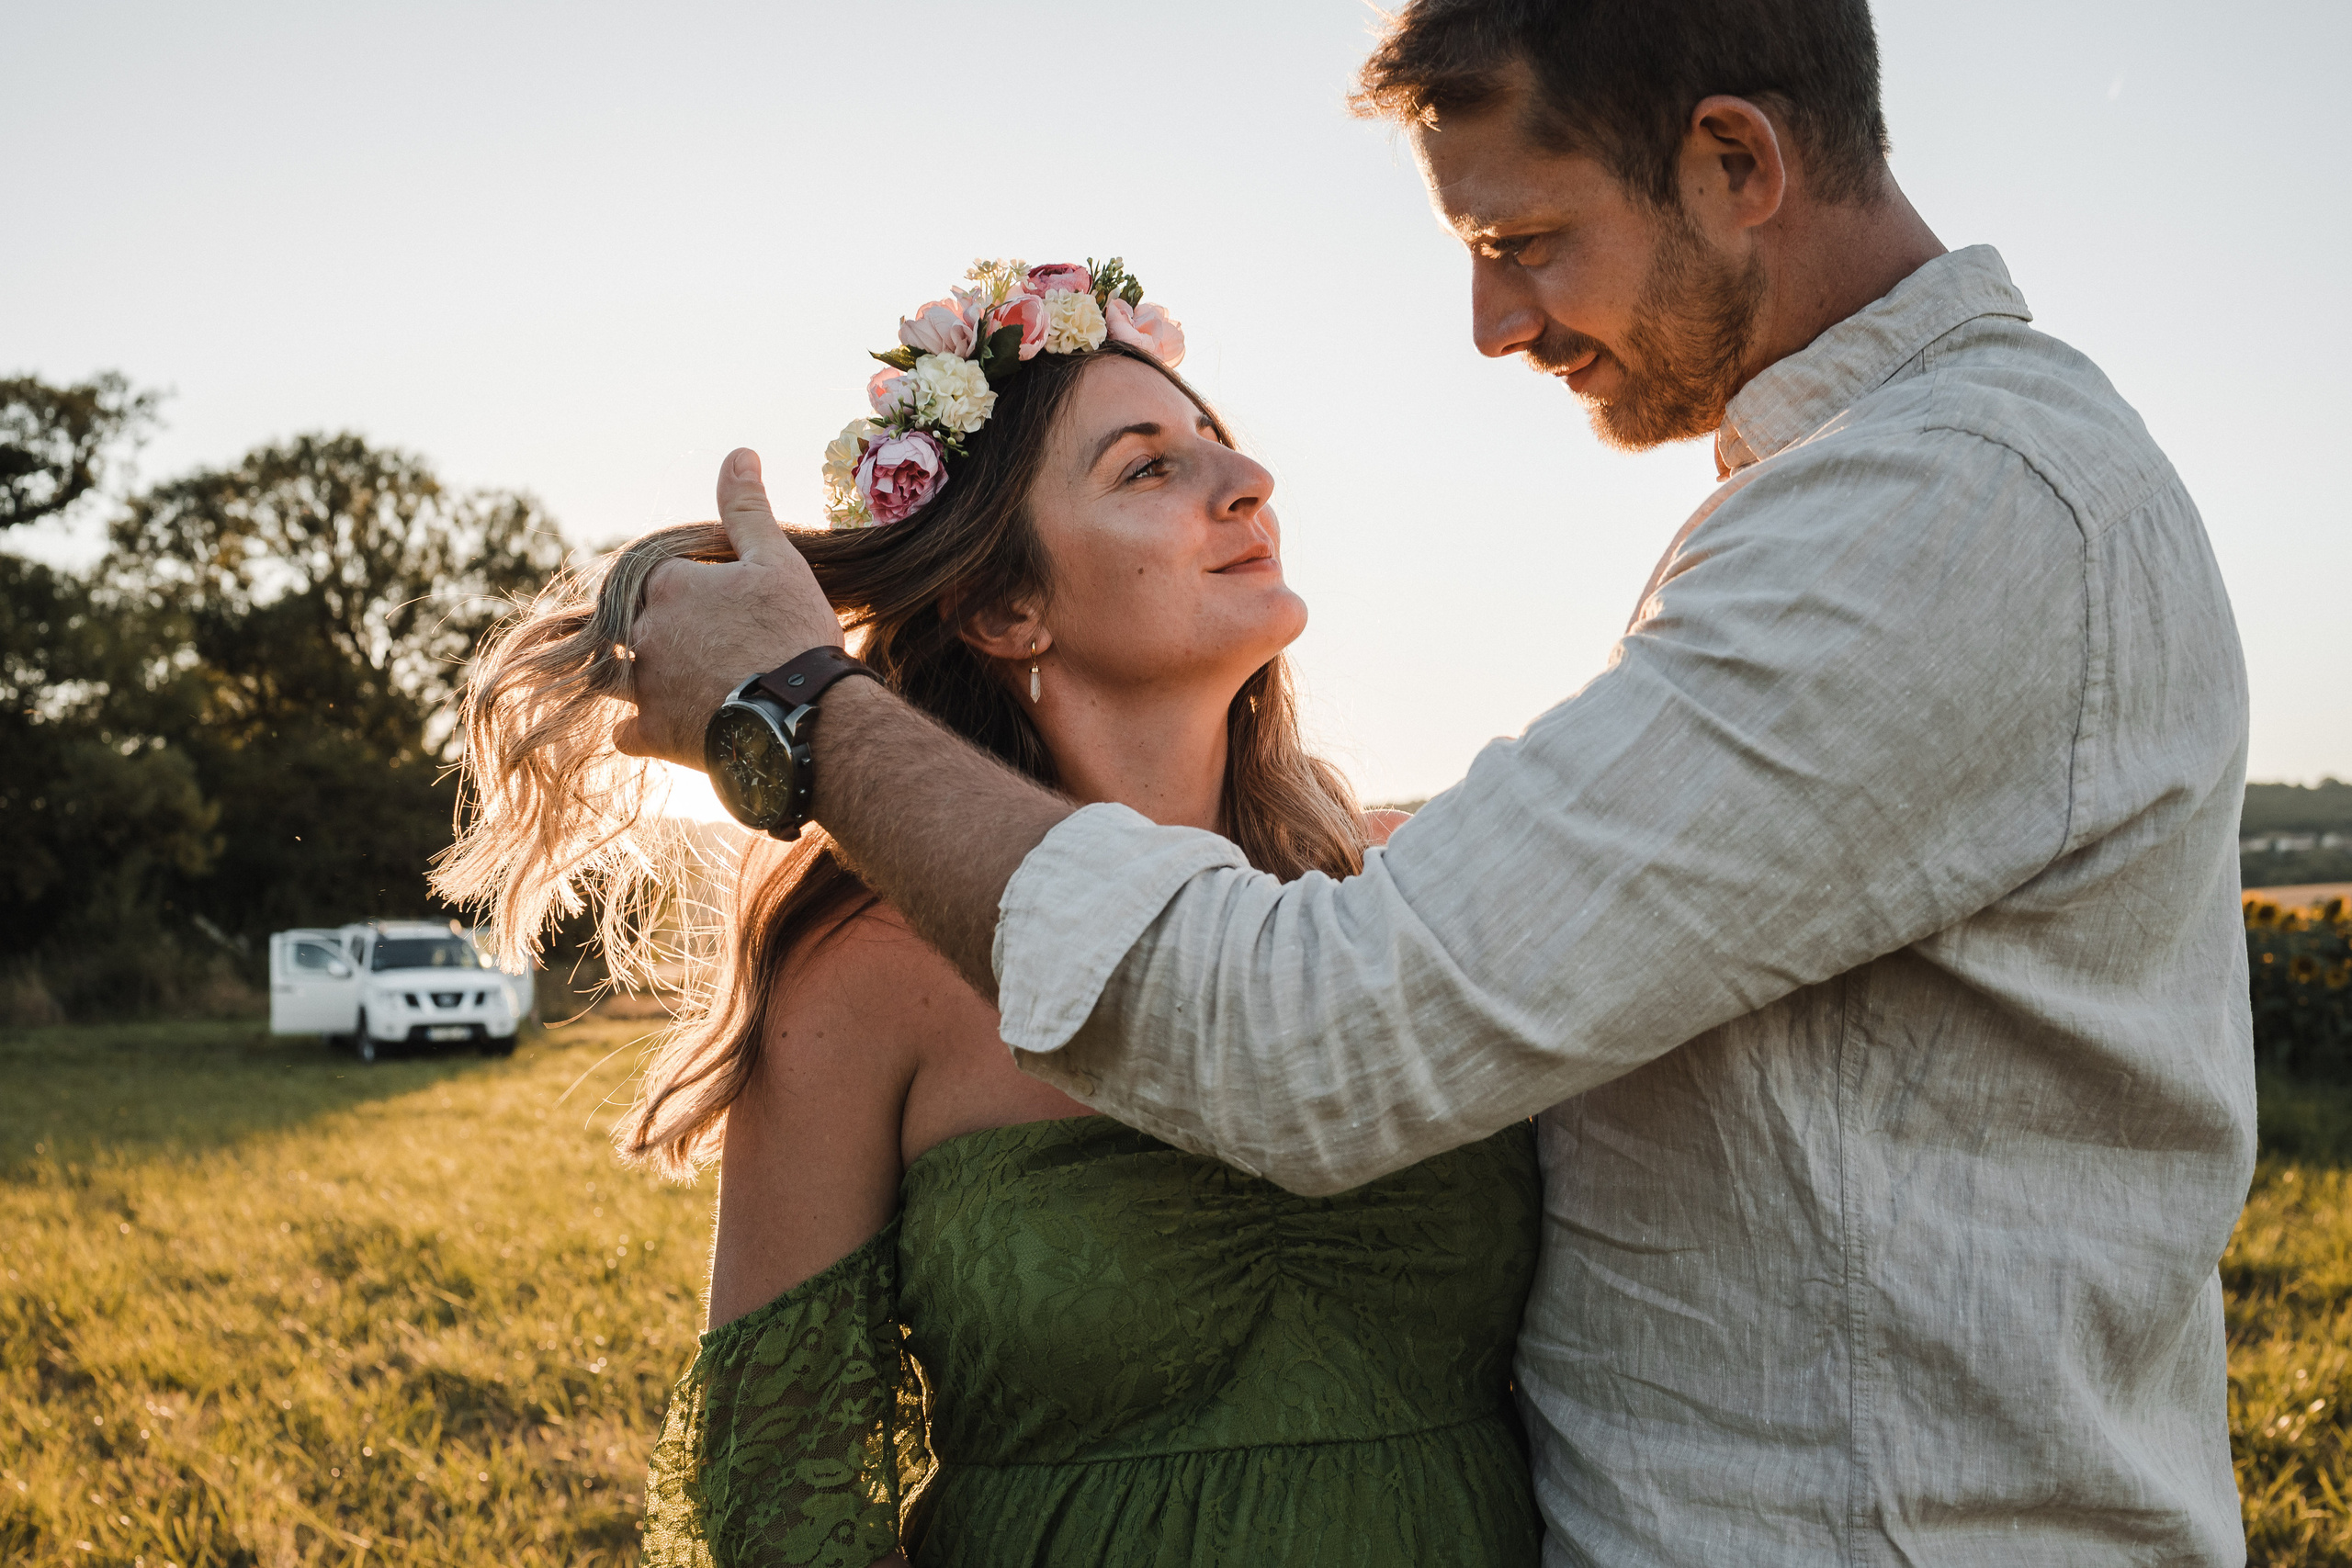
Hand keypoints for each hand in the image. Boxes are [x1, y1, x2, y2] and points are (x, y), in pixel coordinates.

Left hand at [612, 449, 844, 767]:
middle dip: (660, 628)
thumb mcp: (777, 560)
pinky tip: (662, 727)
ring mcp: (645, 685)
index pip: (658, 574)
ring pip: (616, 674)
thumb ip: (747, 509)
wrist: (803, 716)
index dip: (686, 583)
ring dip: (634, 675)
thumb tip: (738, 454)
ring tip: (672, 681)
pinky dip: (640, 730)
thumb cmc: (793, 633)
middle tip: (708, 642)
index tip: (716, 597)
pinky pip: (627, 733)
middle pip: (634, 621)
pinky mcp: (655, 733)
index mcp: (669, 584)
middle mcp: (645, 631)